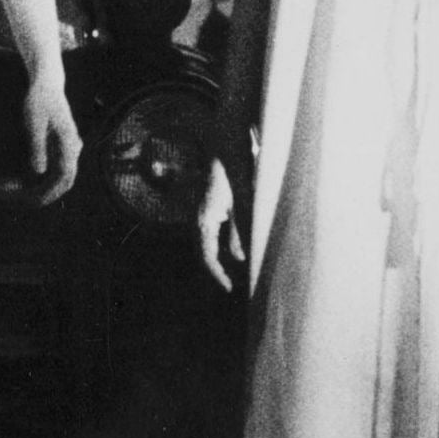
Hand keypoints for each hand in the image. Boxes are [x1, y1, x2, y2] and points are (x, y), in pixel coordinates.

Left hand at [9, 72, 79, 206]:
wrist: (47, 83)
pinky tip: (27, 181)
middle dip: (46, 194)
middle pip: (65, 180)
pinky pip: (58, 167)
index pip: (64, 177)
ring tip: (22, 195)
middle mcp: (73, 147)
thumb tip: (39, 172)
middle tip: (25, 204)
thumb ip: (37, 147)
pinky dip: (45, 178)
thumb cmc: (38, 100)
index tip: (34, 203)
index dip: (49, 193)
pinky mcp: (63, 145)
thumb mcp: (33, 123)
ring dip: (45, 187)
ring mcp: (70, 147)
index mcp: (69, 143)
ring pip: (62, 175)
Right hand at [197, 155, 246, 290]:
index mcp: (204, 222)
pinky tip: (231, 251)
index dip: (217, 274)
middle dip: (216, 270)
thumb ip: (238, 232)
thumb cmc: (232, 174)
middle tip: (231, 285)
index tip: (228, 288)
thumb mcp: (240, 205)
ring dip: (217, 260)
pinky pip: (210, 236)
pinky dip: (218, 248)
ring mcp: (201, 216)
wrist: (223, 150)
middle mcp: (198, 221)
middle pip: (203, 253)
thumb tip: (239, 259)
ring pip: (206, 245)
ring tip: (233, 273)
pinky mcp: (207, 211)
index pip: (206, 256)